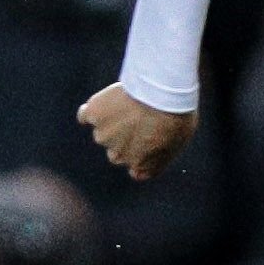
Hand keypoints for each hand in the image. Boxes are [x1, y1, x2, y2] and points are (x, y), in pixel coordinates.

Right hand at [80, 83, 197, 180]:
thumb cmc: (176, 115)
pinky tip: (104, 104)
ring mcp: (103, 135)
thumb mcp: (177, 142)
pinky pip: (85, 115)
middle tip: (142, 118)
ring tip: (131, 105)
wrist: (161, 92)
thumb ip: (158, 159)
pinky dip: (93, 110)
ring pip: (103, 131)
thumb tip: (141, 172)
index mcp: (139, 165)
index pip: (135, 168)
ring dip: (113, 121)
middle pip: (117, 150)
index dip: (142, 153)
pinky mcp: (93, 114)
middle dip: (127, 137)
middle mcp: (117, 155)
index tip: (149, 139)